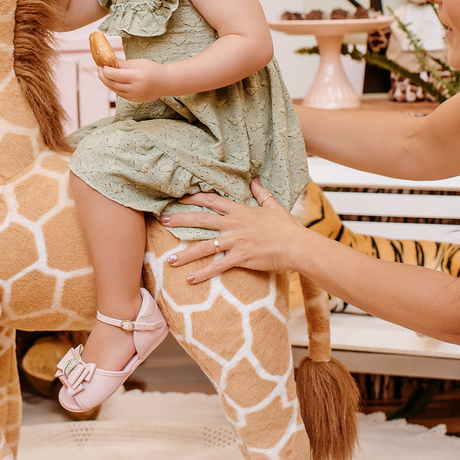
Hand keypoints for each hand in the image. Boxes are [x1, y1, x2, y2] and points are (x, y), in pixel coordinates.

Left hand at [97, 57, 169, 102]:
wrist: (166, 83)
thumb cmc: (153, 70)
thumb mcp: (139, 63)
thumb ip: (124, 64)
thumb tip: (109, 60)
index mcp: (136, 77)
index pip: (115, 75)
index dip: (106, 71)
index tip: (102, 65)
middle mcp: (135, 88)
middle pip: (113, 84)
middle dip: (103, 76)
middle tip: (100, 69)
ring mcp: (134, 96)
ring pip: (115, 90)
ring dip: (107, 82)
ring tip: (104, 74)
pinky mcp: (134, 100)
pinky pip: (120, 93)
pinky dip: (114, 87)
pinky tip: (112, 80)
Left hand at [162, 178, 306, 282]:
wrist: (296, 246)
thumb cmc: (286, 227)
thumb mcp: (274, 206)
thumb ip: (261, 193)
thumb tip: (255, 180)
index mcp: (240, 210)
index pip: (212, 200)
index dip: (194, 198)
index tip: (179, 198)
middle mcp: (233, 224)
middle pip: (201, 220)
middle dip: (180, 220)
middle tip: (163, 221)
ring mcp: (235, 241)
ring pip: (204, 246)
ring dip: (185, 254)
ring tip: (169, 260)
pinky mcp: (240, 258)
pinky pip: (217, 267)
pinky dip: (203, 273)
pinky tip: (190, 279)